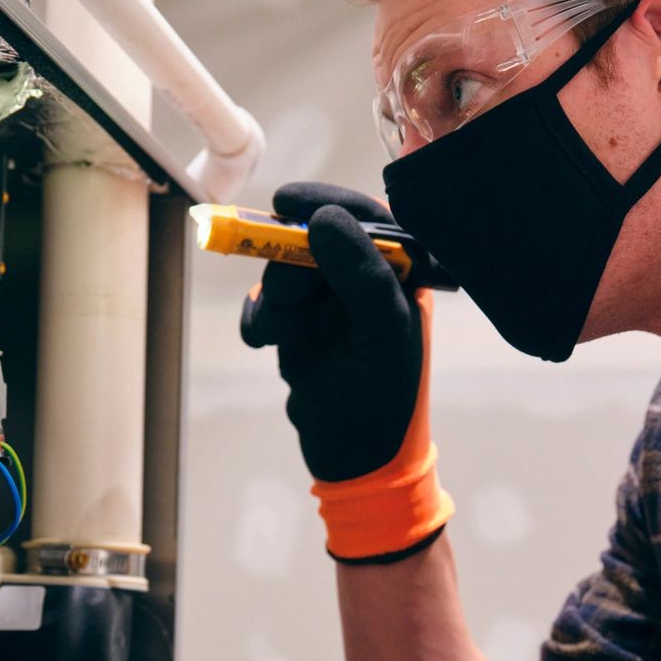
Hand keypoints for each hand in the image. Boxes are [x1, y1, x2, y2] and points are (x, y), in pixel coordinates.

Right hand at [240, 182, 423, 483]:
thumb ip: (362, 274)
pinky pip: (264, 302)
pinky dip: (259, 321)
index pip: (367, 213)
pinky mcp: (298, 323)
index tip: (286, 202)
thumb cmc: (383, 399)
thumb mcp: (382, 333)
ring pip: (282, 270)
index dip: (326, 202)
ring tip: (285, 339)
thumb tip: (324, 221)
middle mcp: (364, 278)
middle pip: (312, 238)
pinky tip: (270, 345)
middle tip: (291, 303)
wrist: (351, 458)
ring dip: (275, 303)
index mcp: (402, 272)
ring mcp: (328, 301)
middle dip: (291, 267)